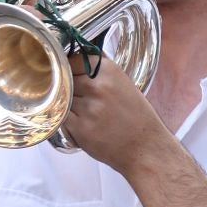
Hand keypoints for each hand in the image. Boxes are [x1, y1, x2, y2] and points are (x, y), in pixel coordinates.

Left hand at [60, 53, 169, 173]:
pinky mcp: (80, 128)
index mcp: (110, 71)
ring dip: (66, 104)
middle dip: (67, 87)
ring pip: (61, 98)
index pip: (73, 60)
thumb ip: (101, 72)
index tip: (71, 75)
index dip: (70, 69)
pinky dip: (66, 119)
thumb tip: (79, 59)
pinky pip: (61, 116)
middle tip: (79, 97)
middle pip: (65, 79)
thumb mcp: (125, 84)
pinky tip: (80, 123)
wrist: (145, 147)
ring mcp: (89, 107)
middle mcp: (98, 87)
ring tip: (84, 112)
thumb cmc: (137, 118)